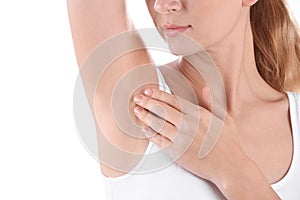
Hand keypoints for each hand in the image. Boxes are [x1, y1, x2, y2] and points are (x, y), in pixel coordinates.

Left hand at [133, 88, 279, 198]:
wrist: (230, 167)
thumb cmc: (228, 143)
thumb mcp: (226, 119)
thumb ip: (213, 102)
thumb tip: (204, 88)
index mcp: (199, 114)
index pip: (174, 101)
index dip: (159, 94)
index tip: (149, 90)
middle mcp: (188, 125)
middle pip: (163, 110)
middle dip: (148, 102)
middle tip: (137, 97)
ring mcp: (181, 139)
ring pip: (158, 124)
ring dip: (145, 116)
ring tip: (136, 110)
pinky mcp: (177, 152)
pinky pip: (159, 140)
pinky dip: (150, 133)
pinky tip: (144, 128)